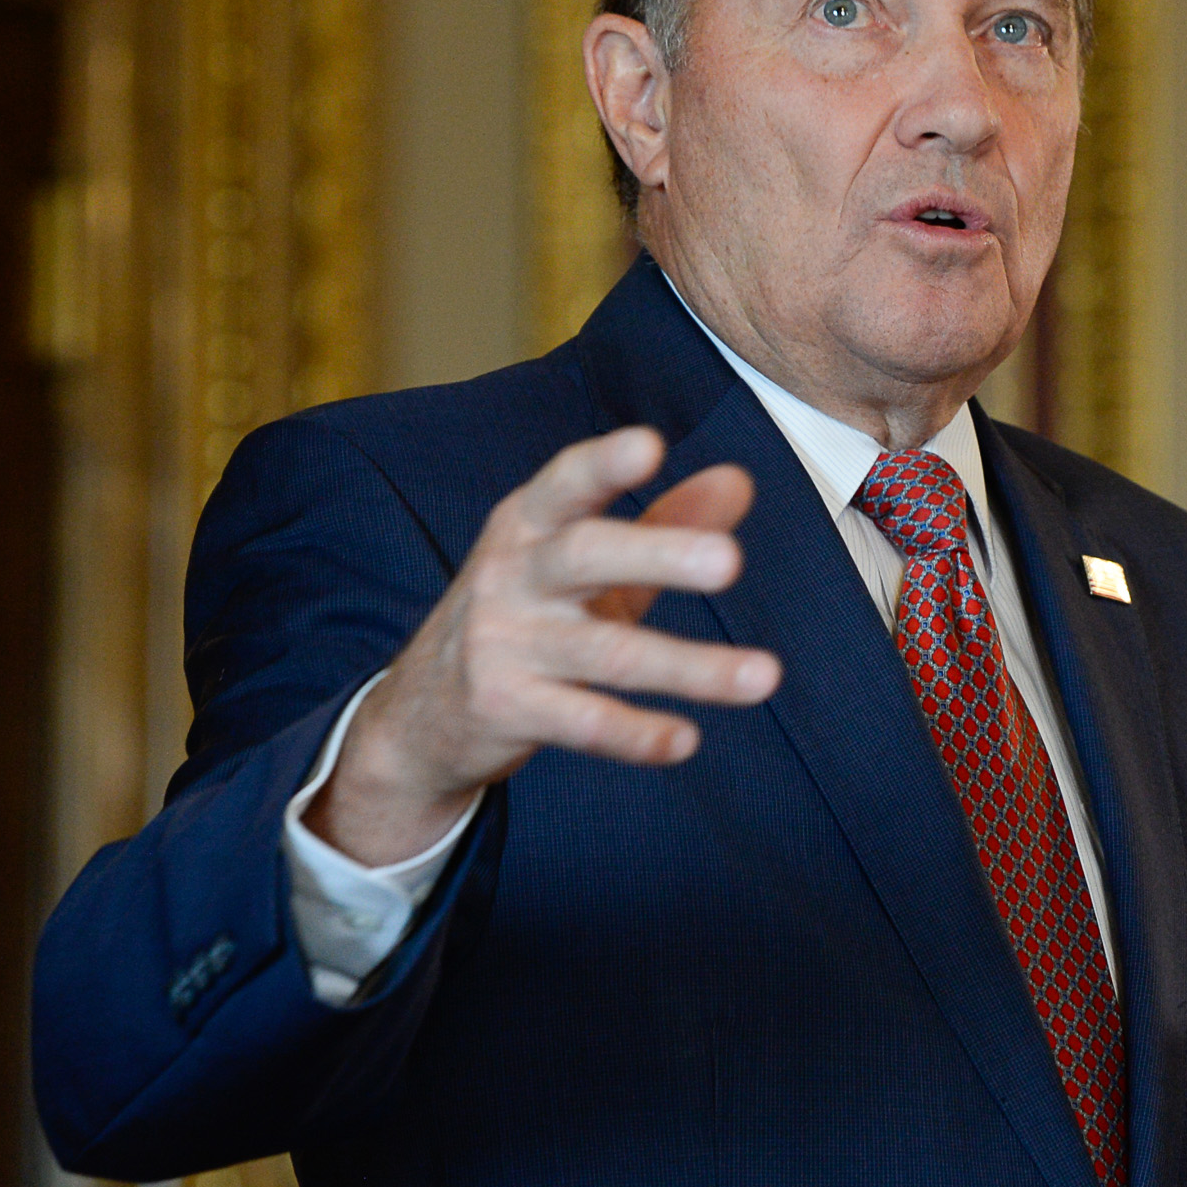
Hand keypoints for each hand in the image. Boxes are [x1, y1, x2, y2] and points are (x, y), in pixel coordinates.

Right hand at [303, 426, 783, 864]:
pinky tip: (686, 742)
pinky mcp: (504, 708)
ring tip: (765, 675)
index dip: (603, 464)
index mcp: (528, 526)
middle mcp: (511, 576)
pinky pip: (581, 722)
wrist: (421, 712)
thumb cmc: (527, 616)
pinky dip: (636, 735)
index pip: (565, 483)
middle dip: (659, 554)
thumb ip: (663, 522)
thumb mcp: (584, 564)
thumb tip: (741, 481)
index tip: (650, 444)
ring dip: (690, 667)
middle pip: (584, 555)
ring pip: (606, 653)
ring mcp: (503, 644)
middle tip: (732, 561)